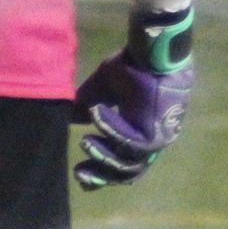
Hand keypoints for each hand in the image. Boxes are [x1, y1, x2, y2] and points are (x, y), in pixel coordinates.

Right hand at [72, 7, 193, 189]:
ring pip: (128, 162)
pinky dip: (110, 131)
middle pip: (126, 171)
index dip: (101, 170)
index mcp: (140, 131)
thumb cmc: (134, 66)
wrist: (152, 54)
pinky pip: (129, 143)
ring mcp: (156, 138)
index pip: (122, 160)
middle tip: (79, 173)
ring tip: (85, 141)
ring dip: (103, 154)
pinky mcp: (157, 132)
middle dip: (101, 174)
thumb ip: (88, 102)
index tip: (80, 172)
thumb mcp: (103, 87)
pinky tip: (96, 114)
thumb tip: (71, 116)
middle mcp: (150, 139)